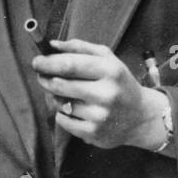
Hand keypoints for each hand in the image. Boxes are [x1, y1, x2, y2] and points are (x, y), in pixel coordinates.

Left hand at [32, 39, 167, 150]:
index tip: (36, 61)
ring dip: (56, 97)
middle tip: (41, 76)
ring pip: (60, 103)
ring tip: (67, 94)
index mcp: (110, 70)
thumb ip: (80, 48)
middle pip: (60, 84)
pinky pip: (62, 120)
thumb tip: (51, 44)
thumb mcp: (107, 59)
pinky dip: (62, 114)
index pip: (70, 65)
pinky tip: (74, 110)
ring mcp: (100, 115)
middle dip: (45, 79)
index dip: (48, 63)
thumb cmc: (118, 83)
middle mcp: (107, 93)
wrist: (140, 117)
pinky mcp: (93, 132)